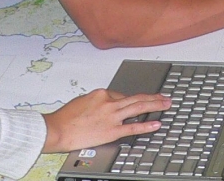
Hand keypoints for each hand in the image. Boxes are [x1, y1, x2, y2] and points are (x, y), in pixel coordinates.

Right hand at [42, 88, 170, 152]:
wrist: (57, 129)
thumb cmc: (65, 117)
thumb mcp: (82, 101)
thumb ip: (98, 101)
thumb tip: (106, 104)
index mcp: (102, 94)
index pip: (122, 95)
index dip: (130, 101)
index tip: (138, 103)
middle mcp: (109, 102)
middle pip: (136, 97)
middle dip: (153, 97)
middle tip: (165, 97)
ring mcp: (112, 116)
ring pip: (138, 107)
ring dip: (155, 105)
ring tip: (166, 104)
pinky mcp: (111, 131)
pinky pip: (133, 127)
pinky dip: (146, 125)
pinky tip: (156, 123)